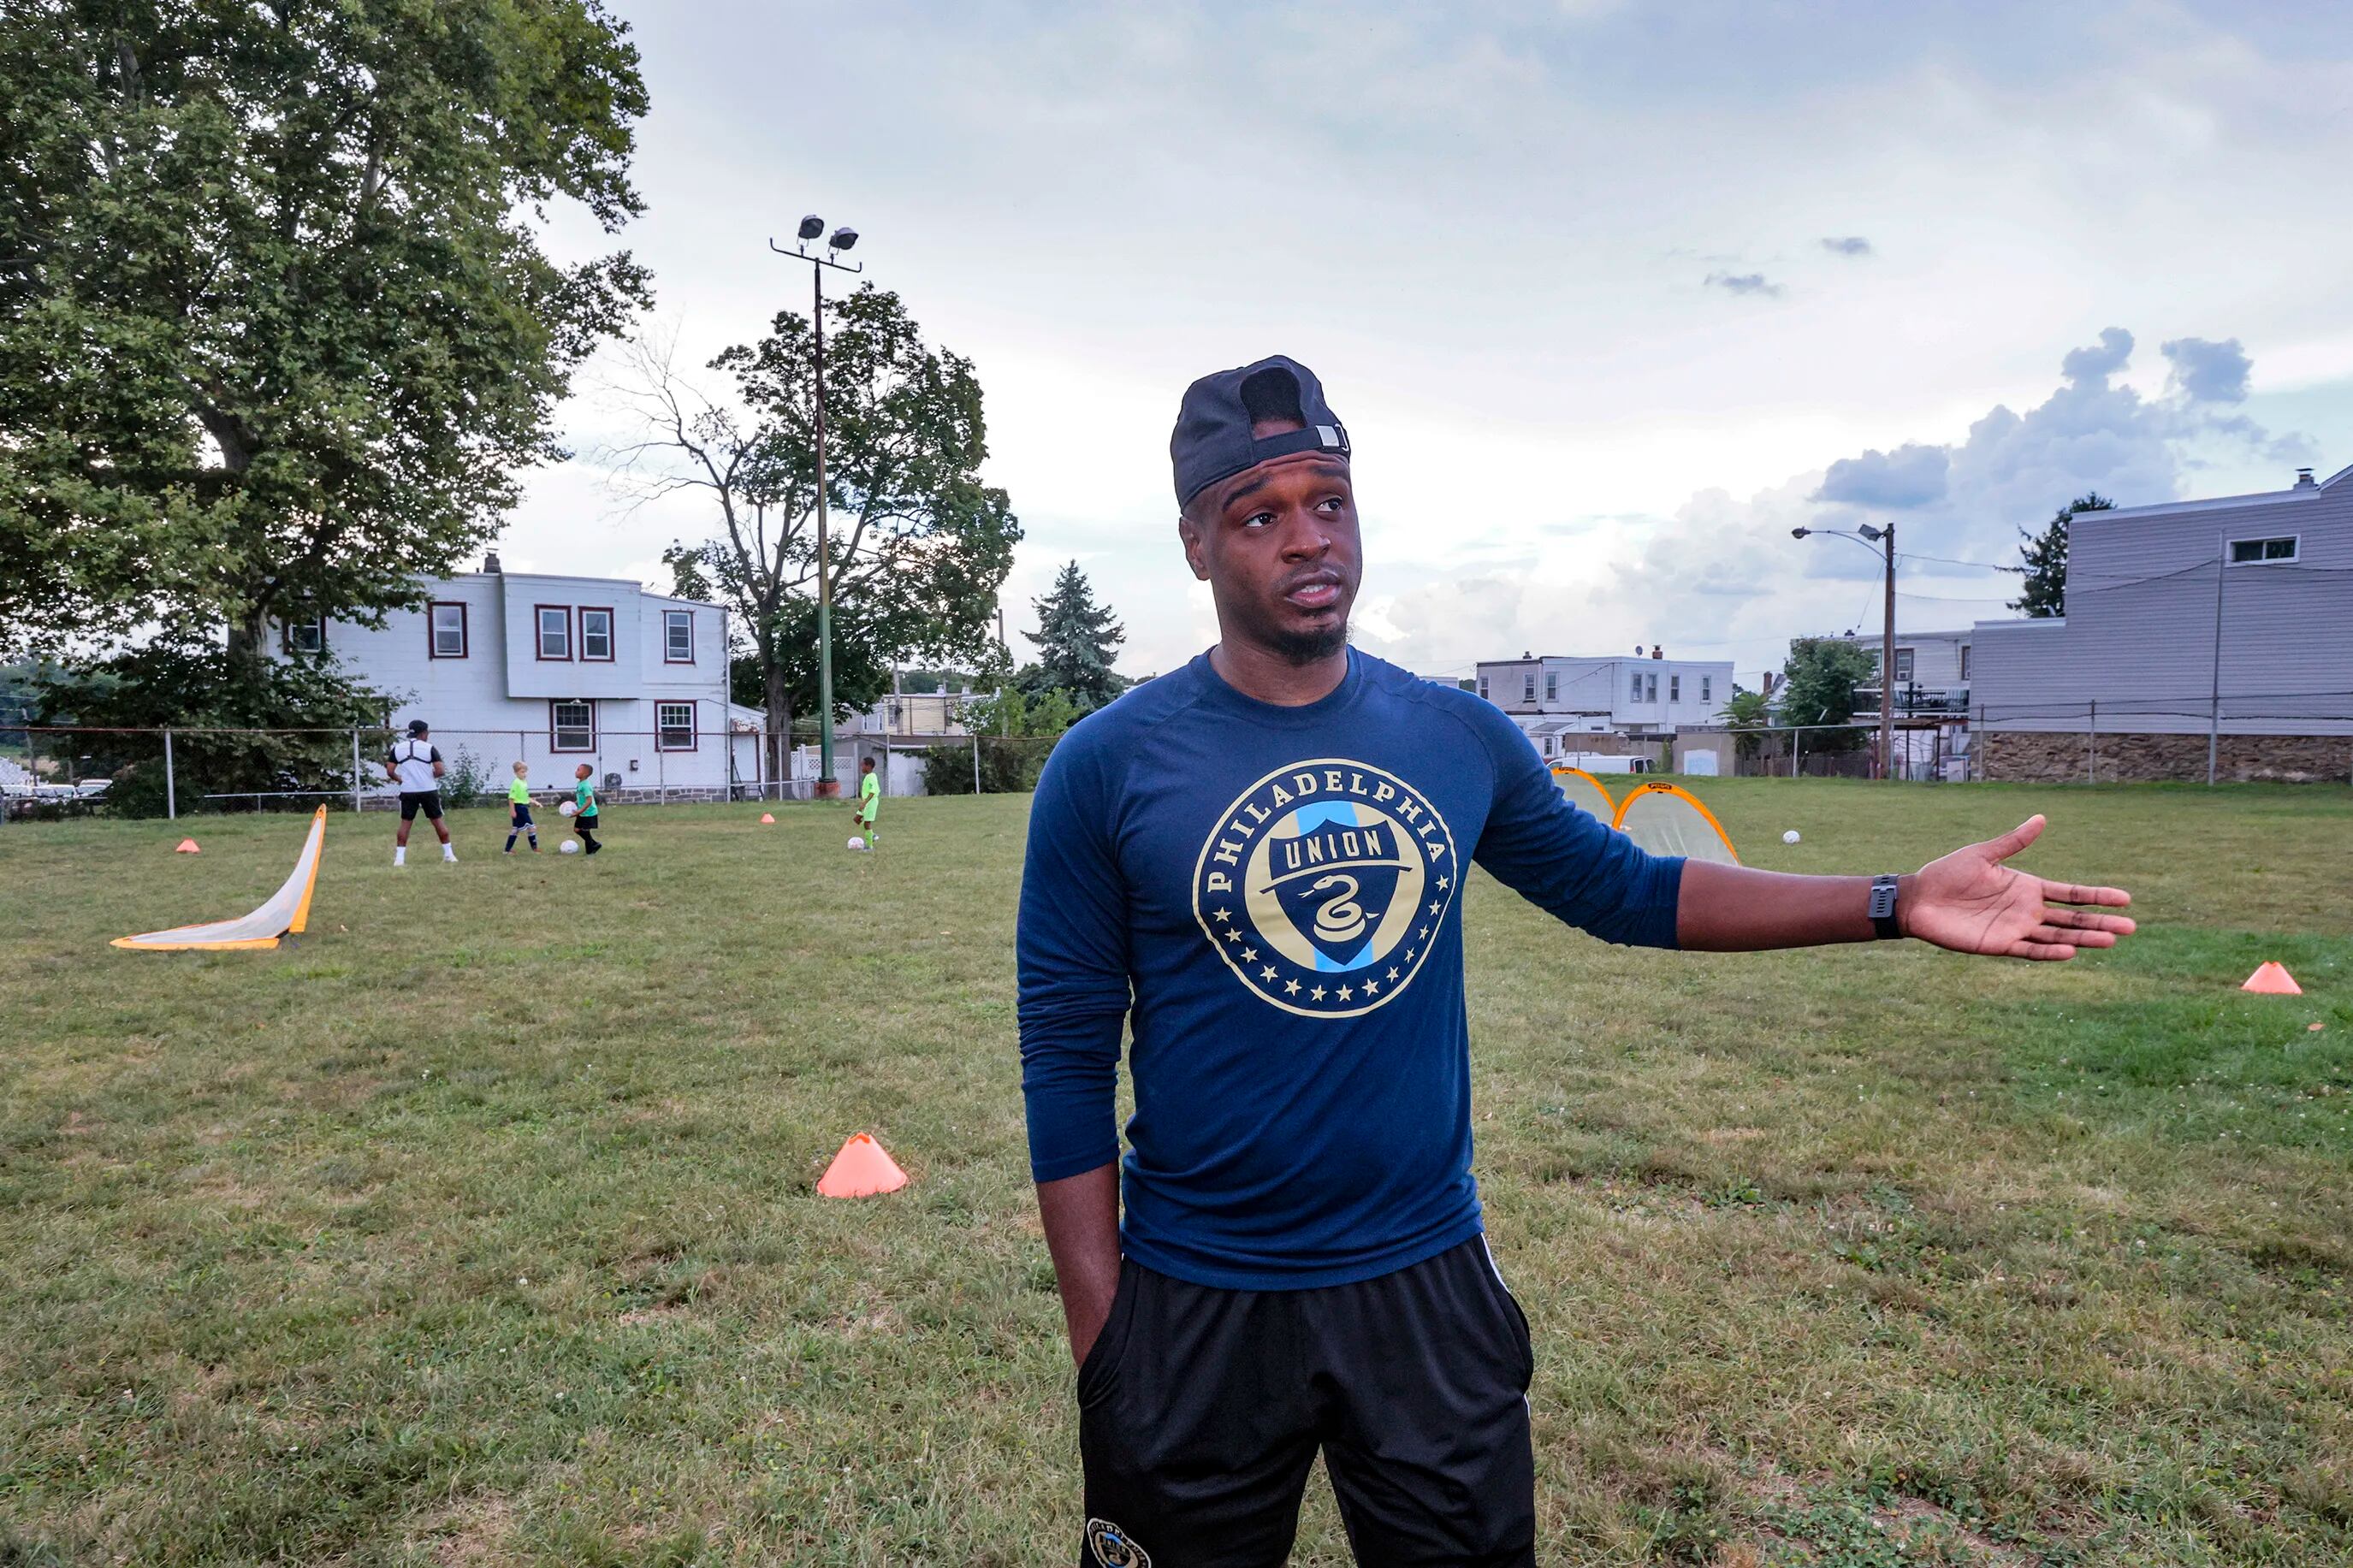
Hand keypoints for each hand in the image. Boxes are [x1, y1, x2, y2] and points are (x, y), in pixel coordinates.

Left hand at [1905, 815, 2133, 960]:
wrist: (1919, 898)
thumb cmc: (1947, 873)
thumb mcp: (1983, 854)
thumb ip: (2013, 841)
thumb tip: (2041, 818)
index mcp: (2027, 887)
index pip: (2070, 893)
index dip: (2097, 896)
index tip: (2125, 898)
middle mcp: (2027, 910)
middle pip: (2071, 918)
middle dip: (2100, 922)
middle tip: (2131, 927)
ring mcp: (2015, 928)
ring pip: (2057, 936)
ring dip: (2082, 938)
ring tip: (2110, 941)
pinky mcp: (1998, 944)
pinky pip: (2029, 950)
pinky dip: (2049, 951)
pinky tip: (2070, 951)